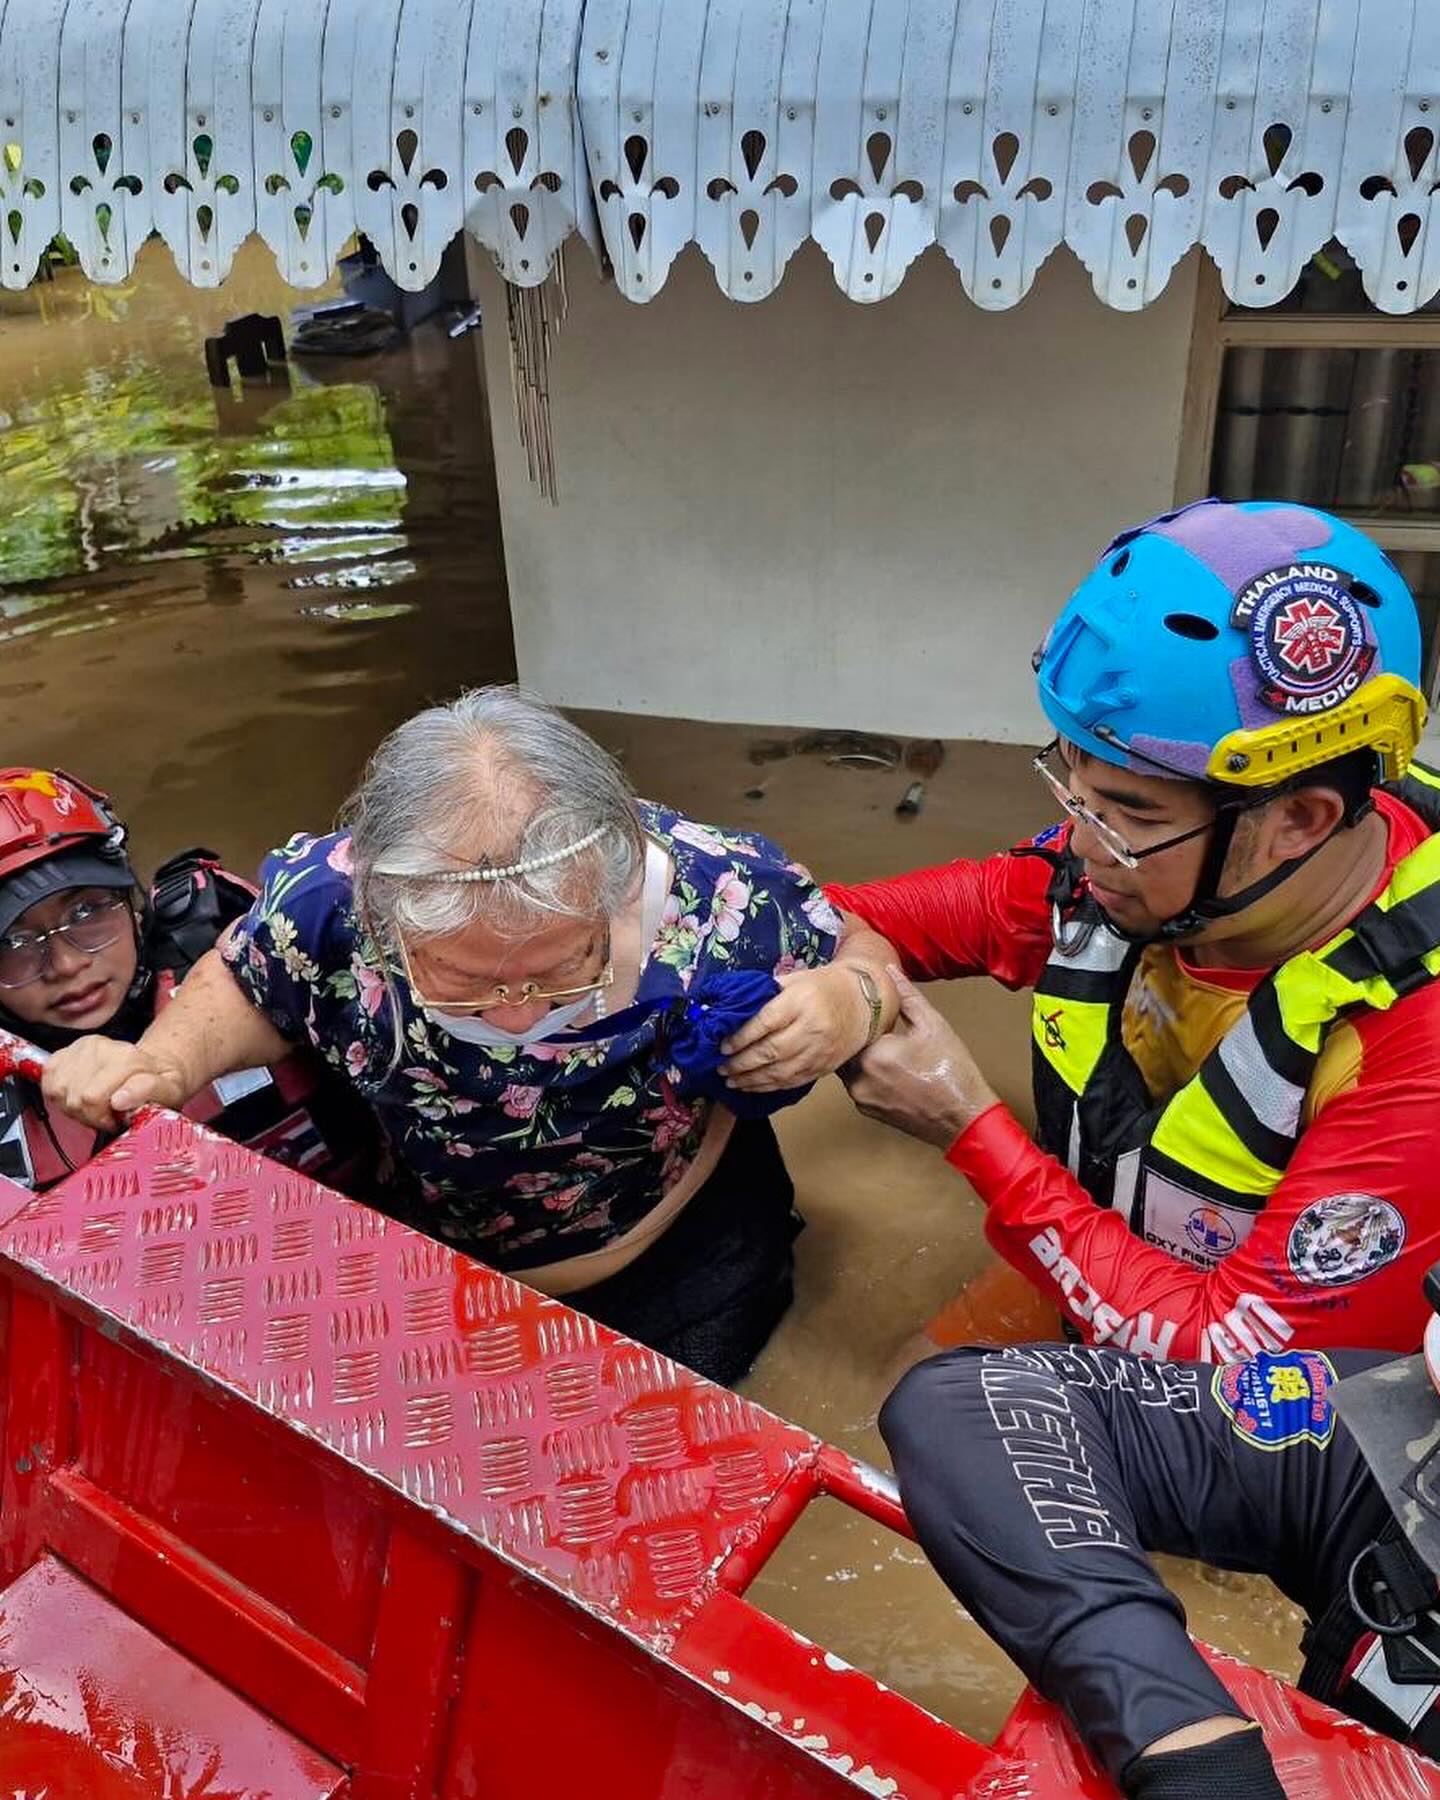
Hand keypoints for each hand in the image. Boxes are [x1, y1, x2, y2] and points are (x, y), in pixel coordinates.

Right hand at [41, 1037, 191, 1132]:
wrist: (151, 1068)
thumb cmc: (158, 1083)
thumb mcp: (169, 1090)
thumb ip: (148, 1091)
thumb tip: (120, 1099)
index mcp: (126, 1056)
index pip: (91, 1098)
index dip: (102, 1119)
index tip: (116, 1119)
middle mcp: (101, 1047)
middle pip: (74, 1099)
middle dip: (90, 1116)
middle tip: (107, 1114)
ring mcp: (79, 1048)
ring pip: (58, 1093)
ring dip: (75, 1107)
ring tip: (96, 1105)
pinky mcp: (64, 1053)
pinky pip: (48, 1082)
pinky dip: (60, 1096)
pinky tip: (79, 1095)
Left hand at [720, 964, 882, 1090]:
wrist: (864, 1002)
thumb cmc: (824, 987)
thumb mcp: (795, 980)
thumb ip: (766, 994)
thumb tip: (731, 1010)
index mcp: (801, 1001)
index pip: (765, 1023)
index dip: (741, 1038)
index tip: (723, 1046)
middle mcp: (811, 1028)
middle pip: (771, 1051)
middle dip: (742, 1063)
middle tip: (722, 1067)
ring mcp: (819, 1051)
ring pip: (781, 1072)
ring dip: (752, 1080)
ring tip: (732, 1081)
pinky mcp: (824, 1067)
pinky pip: (793, 1081)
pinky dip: (770, 1087)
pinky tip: (753, 1086)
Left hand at [844, 966, 997, 1148]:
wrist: (963, 1118)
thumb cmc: (952, 1072)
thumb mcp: (933, 1025)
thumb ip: (907, 996)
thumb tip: (891, 971)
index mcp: (872, 1055)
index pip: (847, 1025)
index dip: (855, 1012)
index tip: (862, 1002)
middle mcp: (859, 1079)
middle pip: (843, 1047)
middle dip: (854, 1033)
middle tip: (871, 1021)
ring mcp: (861, 1097)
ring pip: (847, 1066)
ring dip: (859, 1053)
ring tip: (880, 1041)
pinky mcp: (867, 1110)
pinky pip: (856, 1084)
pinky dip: (865, 1072)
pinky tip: (887, 1066)